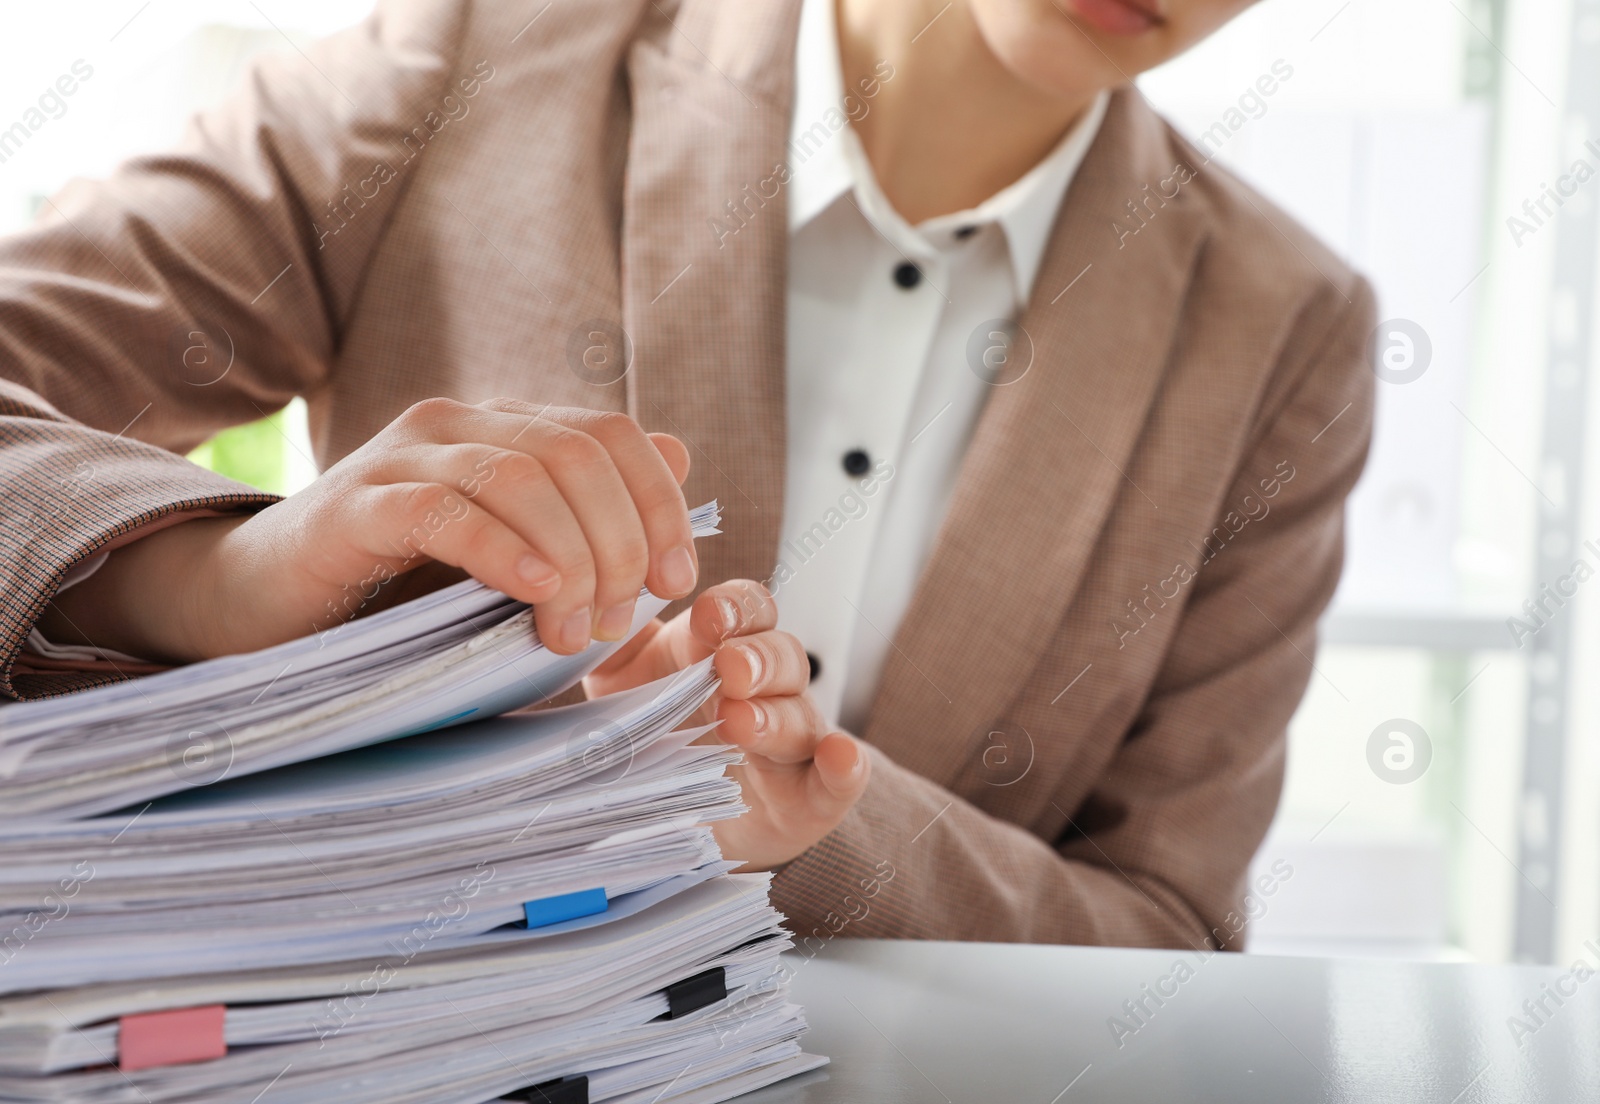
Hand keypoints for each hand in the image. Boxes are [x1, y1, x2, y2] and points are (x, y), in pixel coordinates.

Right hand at [42, 399, 697, 661]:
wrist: (266, 611)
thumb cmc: (402, 594)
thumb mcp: (515, 558)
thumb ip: (592, 513)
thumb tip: (682, 455)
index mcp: (506, 431)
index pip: (613, 436)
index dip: (660, 504)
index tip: (675, 583)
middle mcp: (459, 425)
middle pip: (578, 456)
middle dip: (618, 543)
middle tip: (613, 623)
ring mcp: (404, 457)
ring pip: (522, 478)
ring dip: (567, 559)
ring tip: (570, 631)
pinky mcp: (354, 505)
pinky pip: (443, 510)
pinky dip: (500, 549)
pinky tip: (531, 594)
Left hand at [584, 580, 869, 871]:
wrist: (685, 826)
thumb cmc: (657, 742)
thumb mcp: (622, 691)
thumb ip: (609, 653)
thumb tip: (575, 620)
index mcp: (722, 652)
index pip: (746, 610)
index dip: (734, 609)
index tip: (706, 617)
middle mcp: (766, 691)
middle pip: (781, 655)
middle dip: (756, 657)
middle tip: (727, 669)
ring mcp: (792, 745)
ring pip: (802, 715)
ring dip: (778, 713)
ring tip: (745, 721)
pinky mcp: (809, 800)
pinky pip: (839, 781)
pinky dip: (846, 770)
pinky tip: (842, 759)